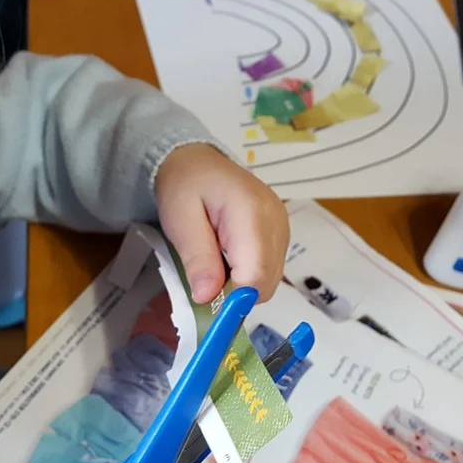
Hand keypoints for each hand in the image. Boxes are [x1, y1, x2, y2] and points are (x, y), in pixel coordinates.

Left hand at [154, 143, 288, 303]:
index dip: (233, 297)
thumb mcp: (179, 221)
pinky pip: (270, 268)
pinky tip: (228, 257)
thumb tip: (208, 297)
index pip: (256, 274)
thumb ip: (197, 258)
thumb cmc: (184, 185)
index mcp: (251, 213)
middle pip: (266, 281)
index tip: (207, 300)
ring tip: (215, 262)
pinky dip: (248, 273)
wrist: (197, 161)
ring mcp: (282, 227)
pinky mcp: (281, 232)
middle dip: (235, 293)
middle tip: (205, 279)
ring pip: (270, 279)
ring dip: (241, 284)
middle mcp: (276, 221)